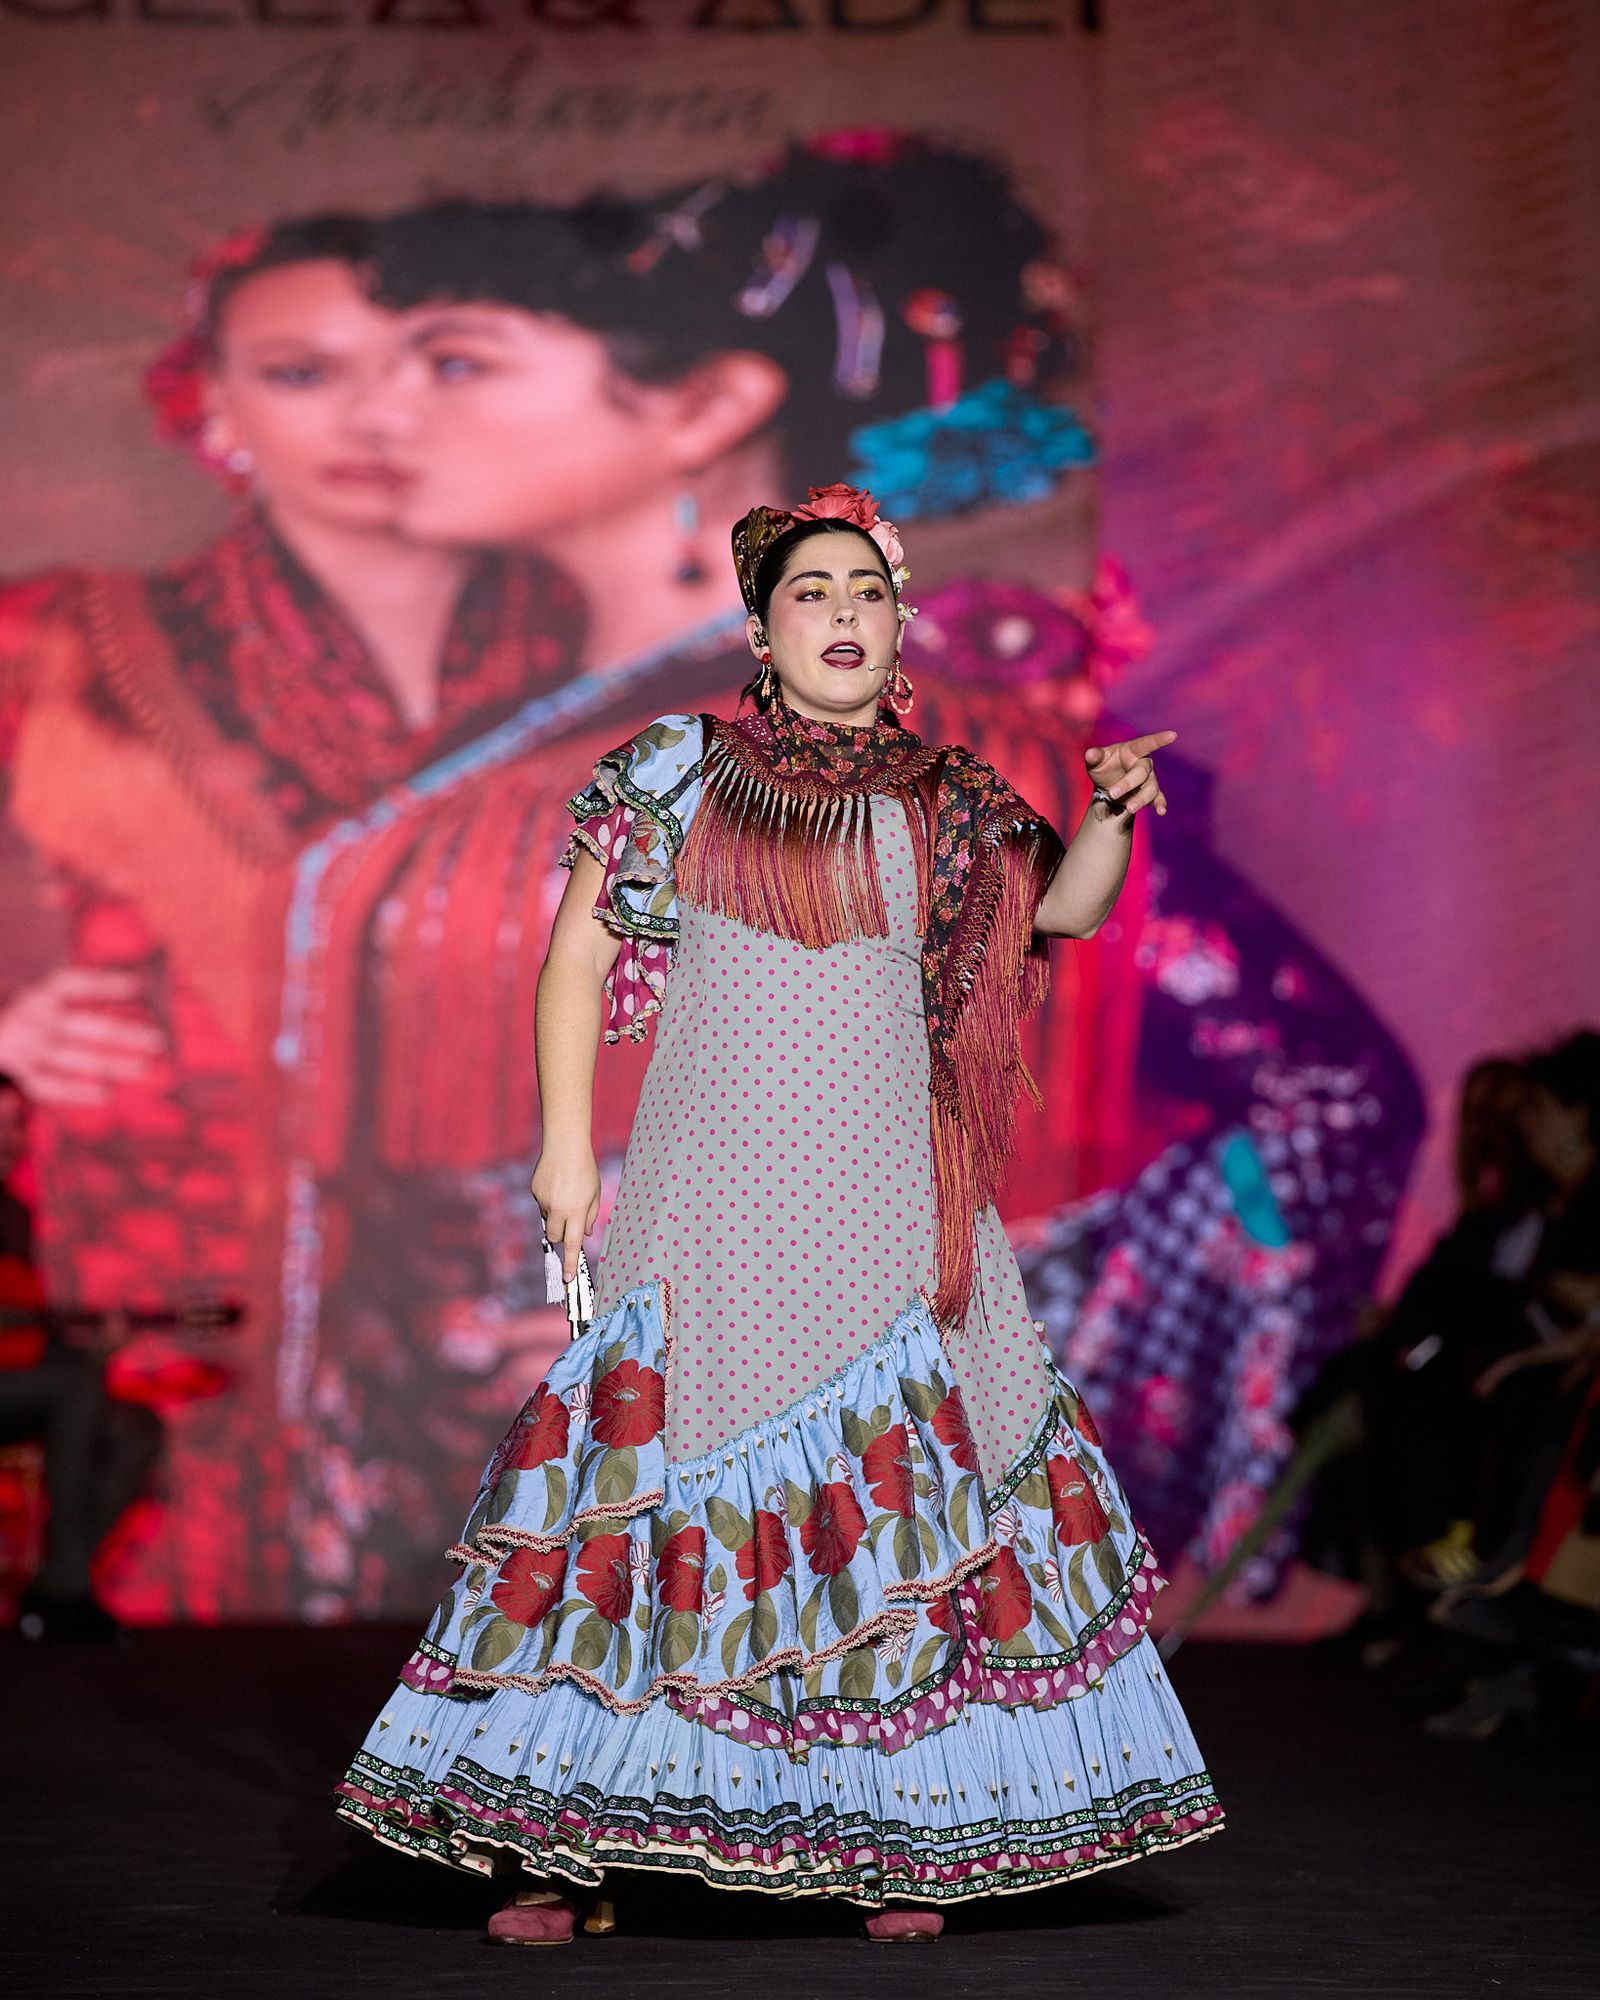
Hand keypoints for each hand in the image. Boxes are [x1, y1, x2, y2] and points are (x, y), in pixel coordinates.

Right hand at [0, 968, 164, 1105]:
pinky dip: (77, 1091)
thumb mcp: (44, 994)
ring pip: (77, 1058)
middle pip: (87, 1026)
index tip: (139, 985)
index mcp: (41, 993)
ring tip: (143, 1068)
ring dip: (113, 1064)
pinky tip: (105, 1093)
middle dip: (125, 1034)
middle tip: (158, 1041)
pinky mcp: (22, 1073)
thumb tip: (137, 984)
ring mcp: (28, 1047)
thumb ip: (81, 992)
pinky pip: (52, 1086)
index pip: (74, 983)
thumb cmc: (28, 1013)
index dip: (105, 983)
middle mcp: (34, 1018)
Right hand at [530, 1145, 600, 1282]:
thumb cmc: (585, 1169)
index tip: (568, 1278)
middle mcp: (558, 1209)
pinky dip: (548, 1199)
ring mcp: (543, 1201)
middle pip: (555, 1236)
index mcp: (576, 1211)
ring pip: (547, 1219)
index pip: (573, 1244)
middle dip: (562, 1235)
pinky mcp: (534, 1192)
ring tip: (564, 1193)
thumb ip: (591, 1216)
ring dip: (555, 1215)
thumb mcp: (595, 1193)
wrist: (565, 1145)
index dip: (570, 1263)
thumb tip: (584, 1234)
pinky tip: (555, 1183)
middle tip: (570, 1219)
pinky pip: (541, 1204)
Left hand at [1085, 731, 1176, 823]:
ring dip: (1140, 798)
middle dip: (1128, 783)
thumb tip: (1090, 754)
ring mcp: (1149, 779)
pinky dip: (1160, 804)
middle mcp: (1144, 764)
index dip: (1159, 739)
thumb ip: (1094, 756)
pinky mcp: (1150, 794)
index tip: (1172, 735)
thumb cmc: (1103, 767)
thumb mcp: (1096, 761)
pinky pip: (1158, 798)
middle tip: (1113, 793)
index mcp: (1132, 751)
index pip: (1146, 744)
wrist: (1107, 787)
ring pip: (1150, 788)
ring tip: (1129, 808)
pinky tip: (1161, 811)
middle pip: (1142, 772)